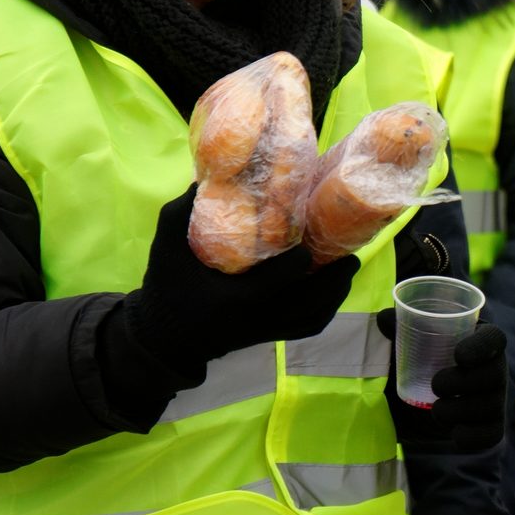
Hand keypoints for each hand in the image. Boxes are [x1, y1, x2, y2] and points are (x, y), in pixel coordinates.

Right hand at [125, 185, 358, 373]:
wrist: (164, 338)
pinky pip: (306, 329)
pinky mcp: (268, 337)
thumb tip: (207, 176)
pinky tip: (333, 293)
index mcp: (236, 297)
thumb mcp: (167, 246)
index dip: (301, 260)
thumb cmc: (166, 288)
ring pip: (313, 318)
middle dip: (334, 279)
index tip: (309, 240)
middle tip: (350, 254)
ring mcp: (265, 331)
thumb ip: (183, 212)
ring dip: (335, 295)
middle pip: (309, 303)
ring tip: (348, 268)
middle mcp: (257, 318)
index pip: (280, 280)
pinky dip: (325, 312)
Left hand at [376, 308, 509, 452]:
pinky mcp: (490, 427)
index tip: (459, 356)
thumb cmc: (413, 364)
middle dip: (464, 383)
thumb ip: (397, 329)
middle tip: (435, 386)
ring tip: (436, 411)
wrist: (411, 407)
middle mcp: (494, 368)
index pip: (494, 338)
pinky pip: (491, 435)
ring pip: (491, 406)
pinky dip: (471, 436)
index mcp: (477, 340)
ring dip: (460, 411)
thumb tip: (384, 318)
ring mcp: (495, 399)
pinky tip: (454, 434)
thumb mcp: (403, 345)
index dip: (482, 346)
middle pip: (495, 373)